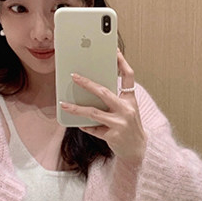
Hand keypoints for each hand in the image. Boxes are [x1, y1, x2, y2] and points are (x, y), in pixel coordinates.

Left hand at [60, 50, 147, 165]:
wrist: (137, 150)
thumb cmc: (129, 127)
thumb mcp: (127, 110)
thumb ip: (114, 100)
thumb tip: (90, 91)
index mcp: (130, 100)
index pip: (128, 76)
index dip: (122, 62)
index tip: (113, 50)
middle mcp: (127, 109)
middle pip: (104, 92)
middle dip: (87, 83)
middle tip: (74, 76)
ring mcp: (120, 123)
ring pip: (93, 112)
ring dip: (76, 108)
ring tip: (64, 104)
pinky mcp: (113, 135)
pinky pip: (93, 128)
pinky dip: (85, 126)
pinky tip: (79, 124)